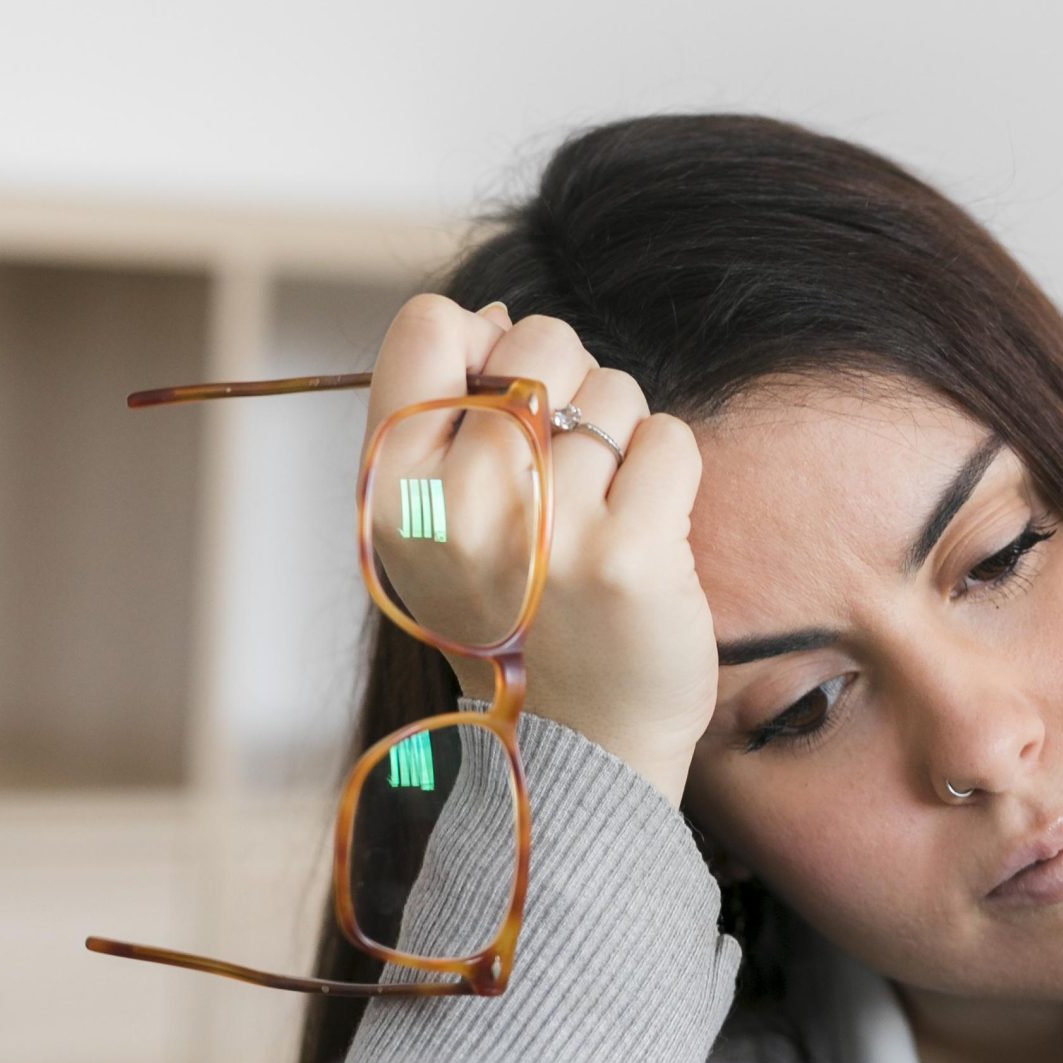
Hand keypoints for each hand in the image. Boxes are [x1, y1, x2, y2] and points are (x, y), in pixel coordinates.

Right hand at [362, 294, 716, 806]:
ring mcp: (548, 530)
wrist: (577, 744)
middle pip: (536, 344)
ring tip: (600, 516)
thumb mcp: (438, 527)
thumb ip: (446, 420)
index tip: (502, 411)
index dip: (481, 346)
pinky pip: (668, 440)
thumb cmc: (515, 619)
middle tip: (566, 478)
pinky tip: (645, 533)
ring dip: (621, 437)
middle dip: (567, 388)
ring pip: (611, 390)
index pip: (428, 327)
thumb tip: (495, 318)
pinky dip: (667, 474)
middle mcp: (461, 506)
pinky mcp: (630, 557)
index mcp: (394, 492)